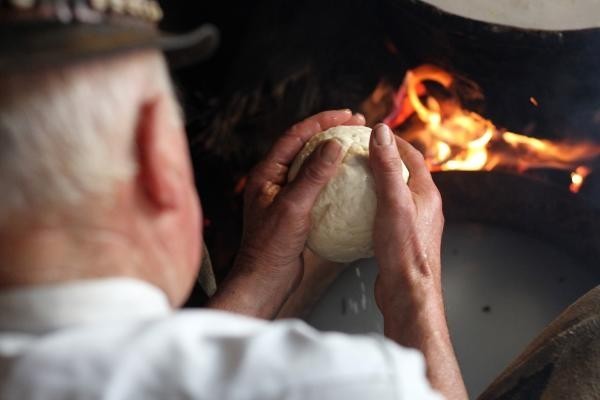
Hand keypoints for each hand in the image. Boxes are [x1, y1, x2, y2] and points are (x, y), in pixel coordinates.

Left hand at [208, 110, 364, 318]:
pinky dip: (333, 176)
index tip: (347, 115)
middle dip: (329, 131)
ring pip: (311, 164)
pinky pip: (316, 185)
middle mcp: (274, 180)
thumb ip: (313, 175)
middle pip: (303, 145)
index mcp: (267, 173)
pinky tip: (350, 179)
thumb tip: (334, 144)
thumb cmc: (271, 245)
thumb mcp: (294, 206)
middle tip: (355, 123)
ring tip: (354, 144)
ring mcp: (284, 194)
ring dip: (332, 152)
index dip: (322, 121)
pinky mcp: (295, 210)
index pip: (295, 135)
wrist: (265, 279)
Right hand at [368, 123, 443, 311]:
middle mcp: (424, 206)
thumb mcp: (392, 201)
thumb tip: (381, 132)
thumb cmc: (403, 249)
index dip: (393, 141)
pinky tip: (355, 212)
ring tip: (355, 178)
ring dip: (378, 183)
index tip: (373, 132)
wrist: (408, 291)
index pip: (412, 156)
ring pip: (396, 195)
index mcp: (427, 193)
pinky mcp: (402, 240)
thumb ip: (387, 166)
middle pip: (405, 173)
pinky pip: (387, 214)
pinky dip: (373, 205)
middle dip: (385, 160)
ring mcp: (414, 224)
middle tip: (361, 152)